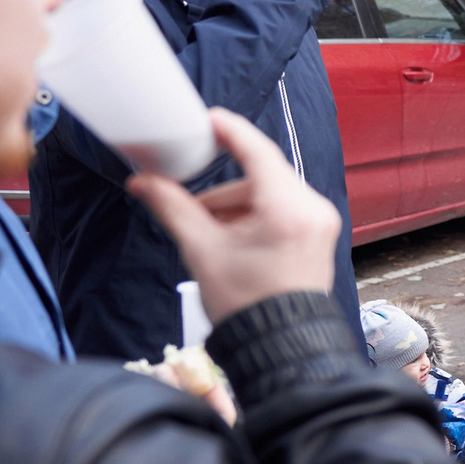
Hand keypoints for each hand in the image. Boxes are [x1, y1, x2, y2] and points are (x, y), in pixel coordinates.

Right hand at [127, 109, 341, 320]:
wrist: (281, 345)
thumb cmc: (246, 305)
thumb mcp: (203, 252)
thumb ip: (174, 208)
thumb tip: (143, 182)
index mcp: (288, 209)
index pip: (257, 151)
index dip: (229, 130)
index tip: (206, 118)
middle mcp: (313, 208)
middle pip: (261, 175)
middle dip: (223, 191)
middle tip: (192, 210)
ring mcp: (321, 221)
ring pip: (270, 192)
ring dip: (237, 206)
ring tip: (212, 235)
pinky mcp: (320, 234)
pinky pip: (284, 208)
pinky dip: (256, 215)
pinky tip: (233, 239)